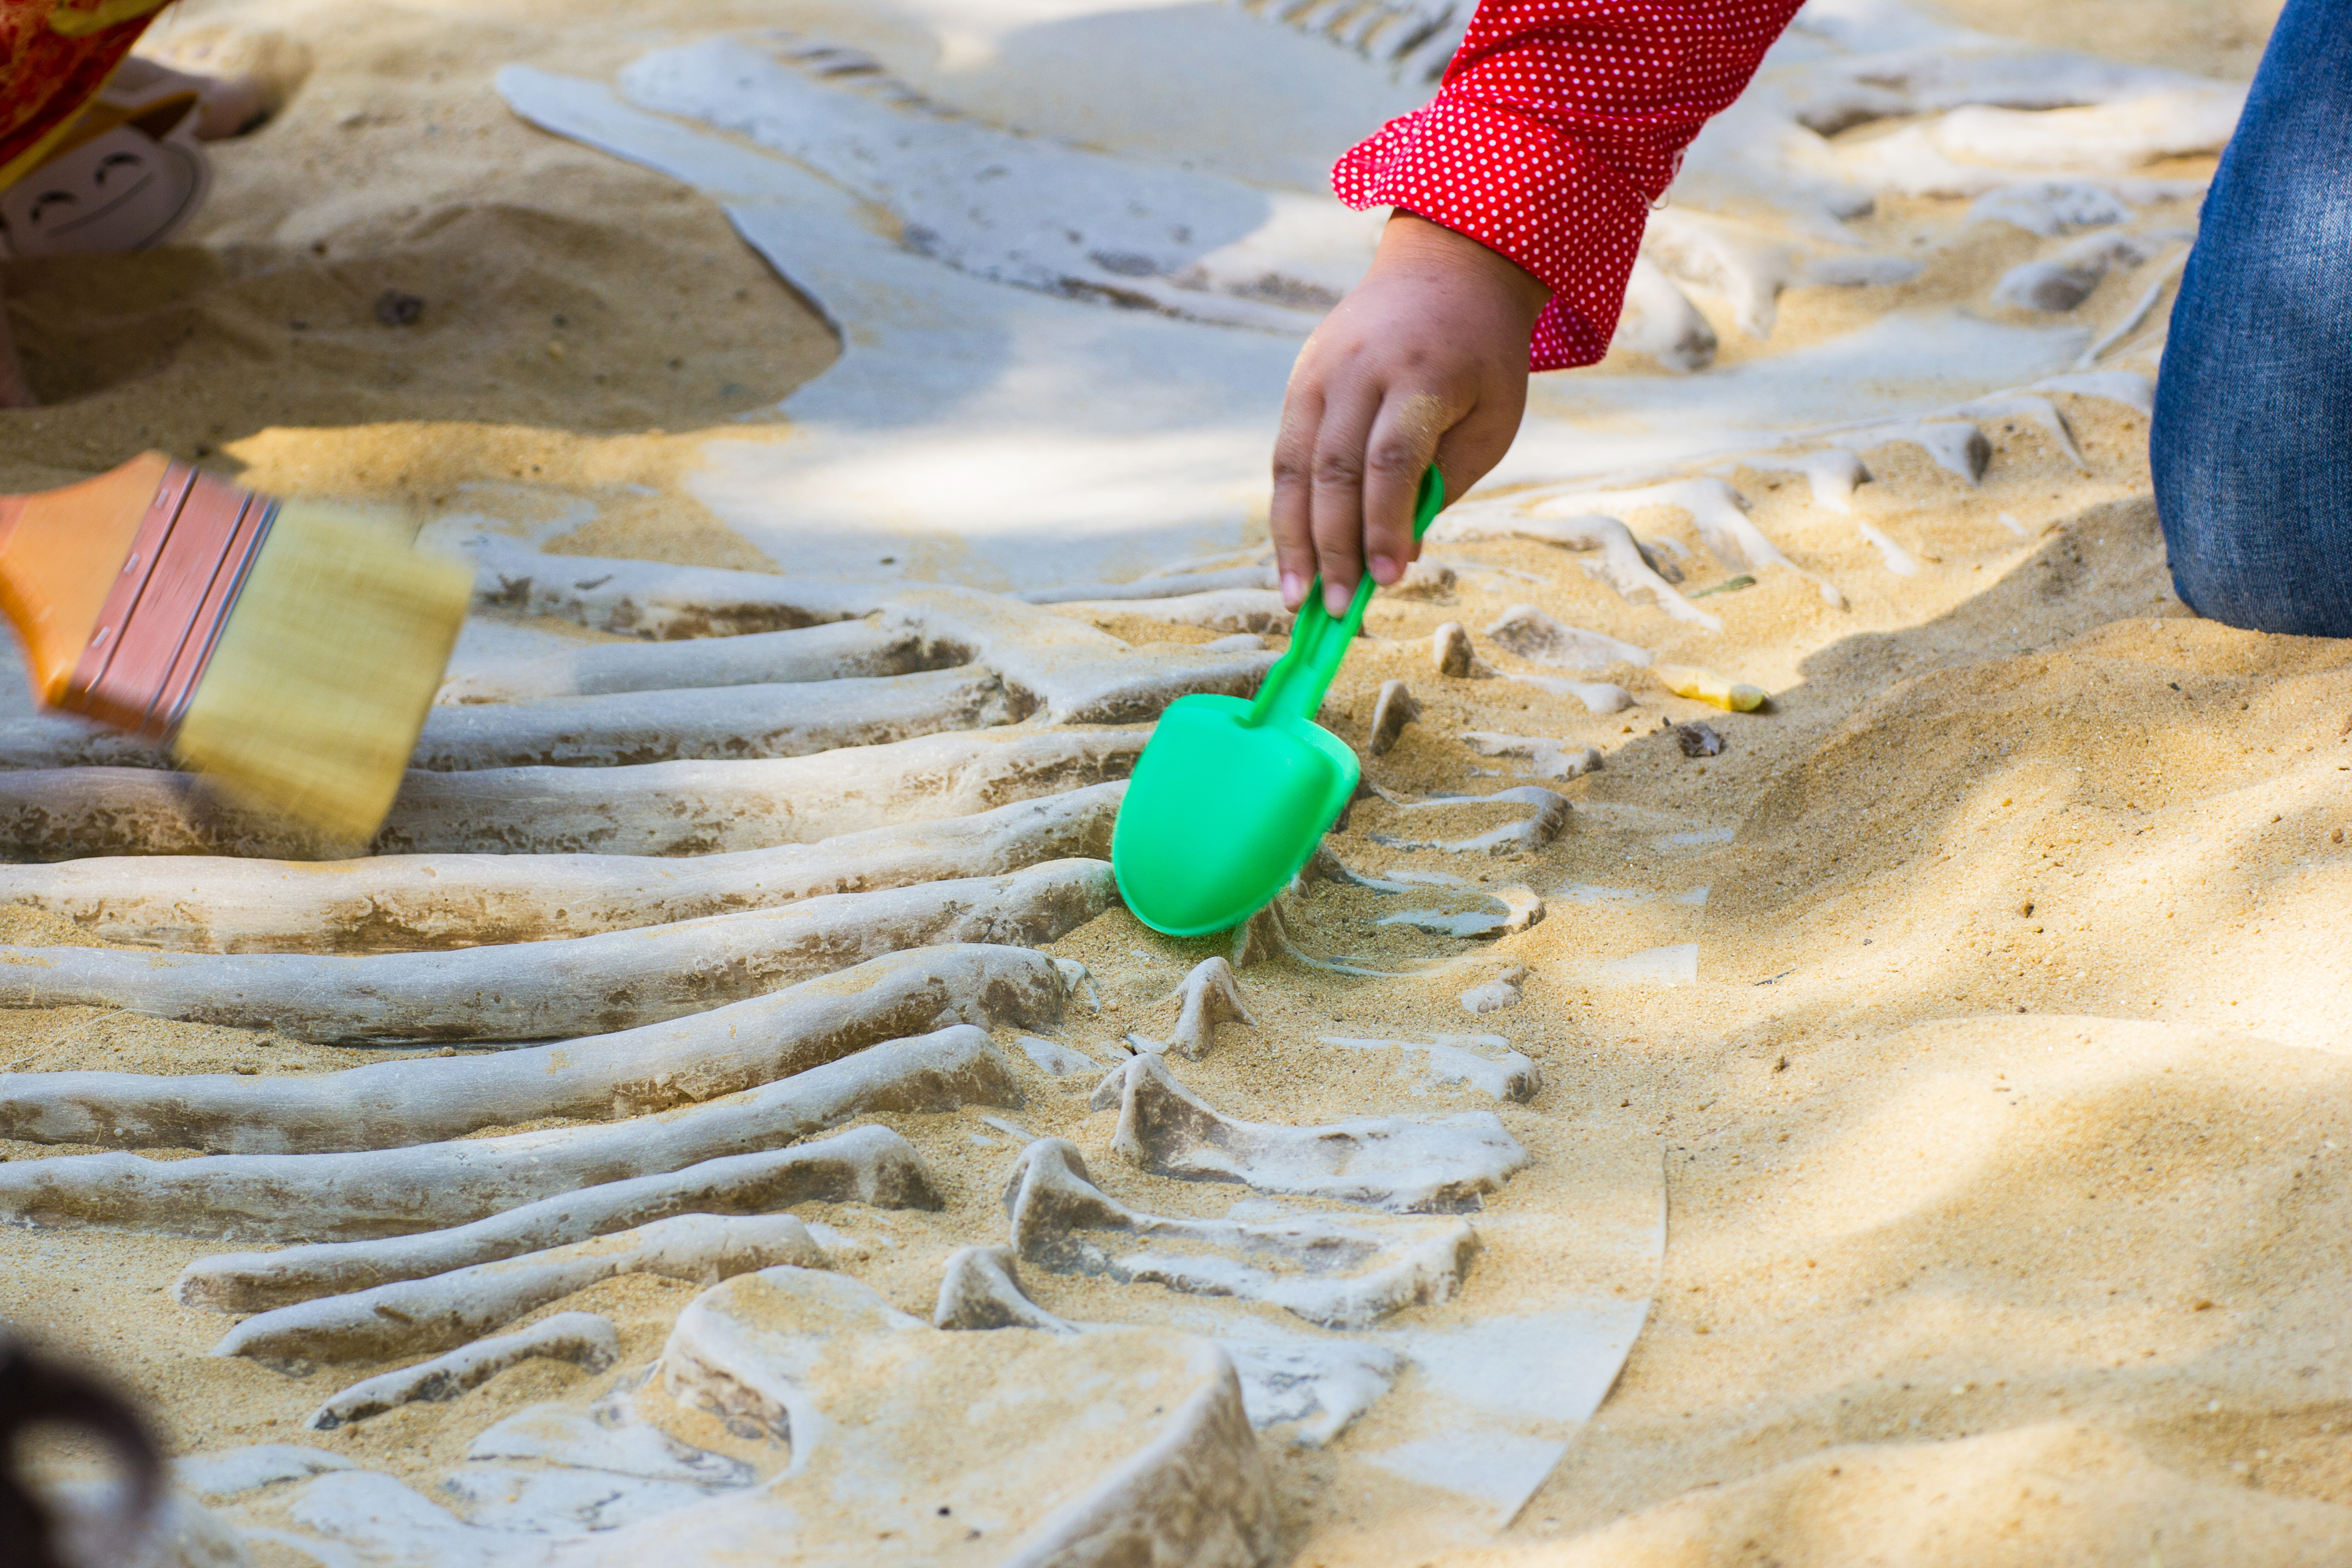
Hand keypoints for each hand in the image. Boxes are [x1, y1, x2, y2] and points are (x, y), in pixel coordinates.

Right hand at [1271, 210, 1549, 614]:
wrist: (1447, 267)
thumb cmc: (1483, 358)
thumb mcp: (1493, 419)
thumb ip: (1445, 483)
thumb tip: (1400, 557)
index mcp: (1423, 376)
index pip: (1390, 461)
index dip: (1383, 526)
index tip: (1387, 581)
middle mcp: (1362, 370)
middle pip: (1335, 470)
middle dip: (1333, 548)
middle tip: (1335, 610)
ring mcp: (1322, 371)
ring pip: (1296, 467)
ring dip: (1293, 540)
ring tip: (1296, 599)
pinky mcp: (1300, 378)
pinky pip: (1285, 454)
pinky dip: (1287, 509)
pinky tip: (1291, 555)